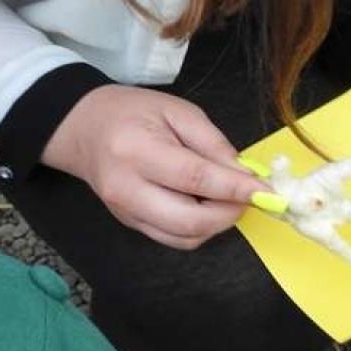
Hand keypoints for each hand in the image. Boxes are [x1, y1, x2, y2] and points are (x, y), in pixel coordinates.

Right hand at [41, 85, 266, 249]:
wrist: (82, 128)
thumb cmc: (132, 112)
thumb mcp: (178, 111)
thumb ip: (214, 144)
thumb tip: (246, 175)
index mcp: (137, 151)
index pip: (196, 179)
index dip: (236, 188)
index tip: (268, 190)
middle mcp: (127, 189)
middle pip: (190, 220)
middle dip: (230, 213)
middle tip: (250, 195)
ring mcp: (125, 212)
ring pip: (184, 237)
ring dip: (218, 223)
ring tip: (229, 197)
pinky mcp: (129, 224)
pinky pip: (173, 238)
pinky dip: (200, 228)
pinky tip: (209, 205)